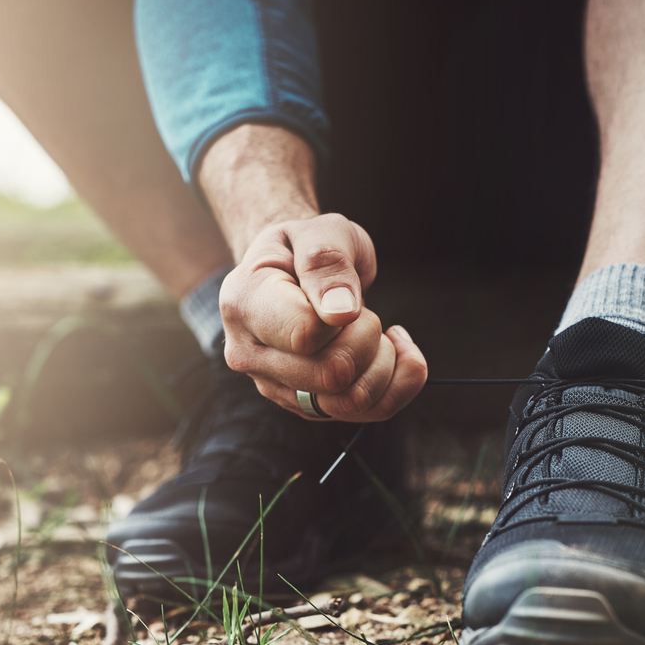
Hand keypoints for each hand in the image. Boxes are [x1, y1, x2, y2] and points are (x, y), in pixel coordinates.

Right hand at [219, 213, 426, 421]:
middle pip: (332, 375)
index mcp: (246, 305)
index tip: (346, 293)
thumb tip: (341, 312)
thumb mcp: (318, 232)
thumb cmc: (304, 247)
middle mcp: (251, 355)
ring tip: (378, 331)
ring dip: (384, 363)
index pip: (304, 335)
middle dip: (367, 337)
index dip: (343, 316)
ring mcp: (276, 387)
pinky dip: (399, 383)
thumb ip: (327, 262)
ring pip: (351, 402)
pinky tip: (396, 350)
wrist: (290, 271)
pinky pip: (367, 412)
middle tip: (361, 309)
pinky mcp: (306, 406)